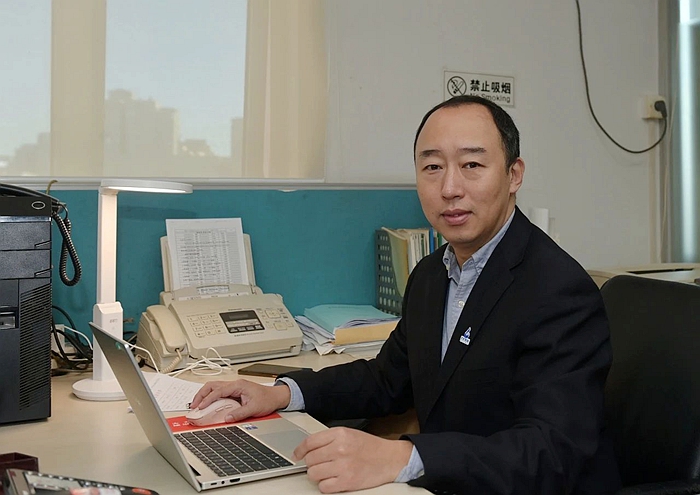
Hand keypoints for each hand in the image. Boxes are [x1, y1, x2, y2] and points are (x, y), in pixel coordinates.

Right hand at [189, 379, 290, 421]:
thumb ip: (239, 413)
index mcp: (238, 385)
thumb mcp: (254, 408)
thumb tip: (226, 418)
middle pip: (212, 385)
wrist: (276, 396)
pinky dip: (210, 398)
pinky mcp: (234, 392)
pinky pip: (219, 393)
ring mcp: (234, 387)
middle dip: (201, 395)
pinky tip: (207, 405)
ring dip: (204, 395)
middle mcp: (235, 384)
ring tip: (197, 406)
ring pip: (214, 387)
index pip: (218, 390)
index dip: (207, 399)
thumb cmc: (267, 399)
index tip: (200, 407)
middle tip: (194, 406)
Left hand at [293, 427, 412, 492]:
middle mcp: (340, 448)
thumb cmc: (369, 447)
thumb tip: (307, 449)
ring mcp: (343, 466)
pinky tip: (333, 480)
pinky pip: (324, 487)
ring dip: (317, 475)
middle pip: (310, 460)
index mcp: (339, 434)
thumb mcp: (348, 434)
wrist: (389, 459)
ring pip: (313, 474)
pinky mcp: (347, 482)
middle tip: (320, 464)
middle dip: (312, 464)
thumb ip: (328, 439)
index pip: (309, 442)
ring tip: (327, 472)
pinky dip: (326, 486)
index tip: (297, 455)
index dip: (299, 450)